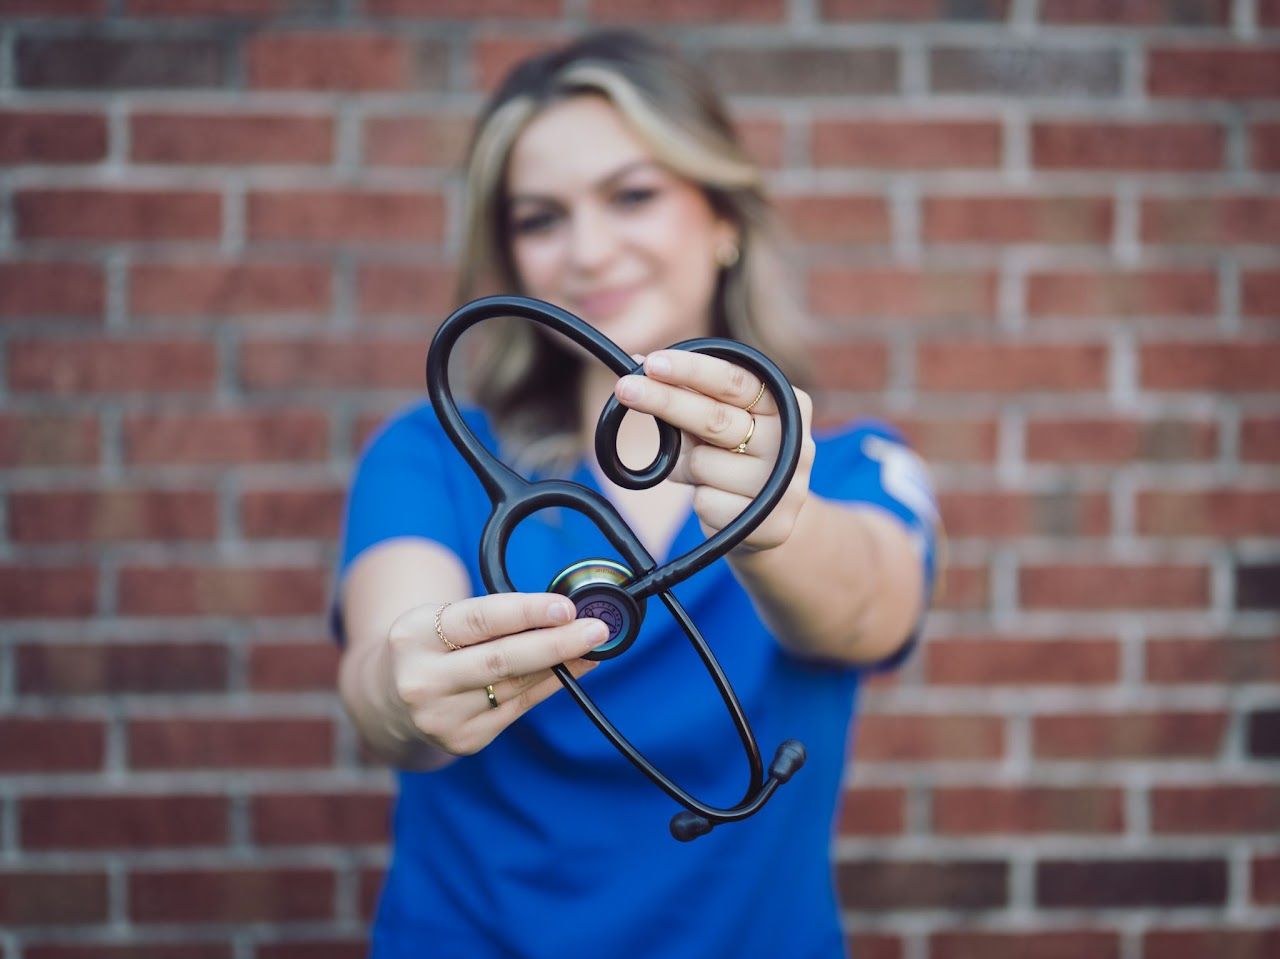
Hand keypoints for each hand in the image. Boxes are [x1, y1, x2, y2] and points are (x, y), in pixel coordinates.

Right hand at [385, 594, 606, 755]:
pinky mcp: (463, 740)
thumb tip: (561, 612)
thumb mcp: (439, 620)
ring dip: (562, 665)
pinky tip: (571, 671)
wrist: (387, 701)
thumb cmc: (427, 647)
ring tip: (592, 646)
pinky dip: (548, 686)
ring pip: (516, 685)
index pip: (478, 621)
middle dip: (557, 643)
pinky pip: (518, 707)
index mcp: (413, 636)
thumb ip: (489, 617)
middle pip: (502, 660)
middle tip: (596, 630)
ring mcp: (442, 717)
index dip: (526, 613)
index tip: (566, 608)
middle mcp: (423, 680)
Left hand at [615, 349, 814, 553]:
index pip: (735, 381)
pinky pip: (706, 501)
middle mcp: (792, 441)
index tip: (652, 363)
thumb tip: (635, 363)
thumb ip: (685, 394)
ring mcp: (785, 485)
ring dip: (689, 467)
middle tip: (625, 388)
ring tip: (708, 474)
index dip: (692, 370)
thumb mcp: (715, 424)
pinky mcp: (770, 523)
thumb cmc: (733, 461)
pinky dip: (700, 499)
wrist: (766, 525)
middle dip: (665, 401)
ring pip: (704, 463)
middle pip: (715, 418)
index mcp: (786, 404)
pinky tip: (720, 501)